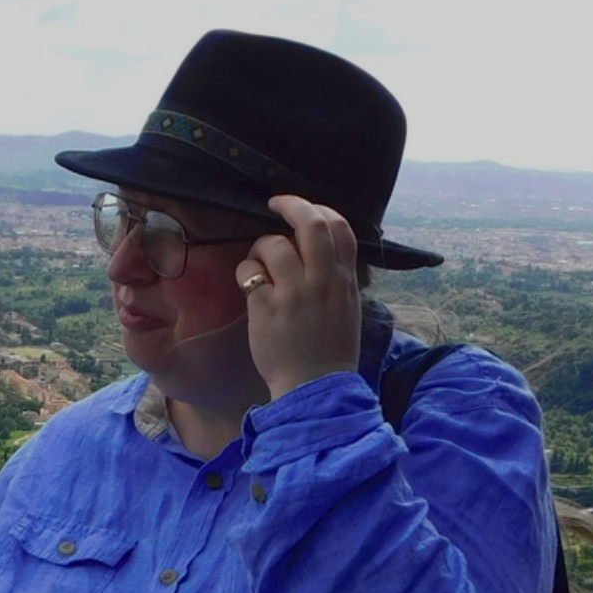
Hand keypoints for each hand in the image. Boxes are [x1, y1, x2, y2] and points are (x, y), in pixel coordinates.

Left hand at [236, 195, 362, 398]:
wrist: (316, 388)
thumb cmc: (329, 349)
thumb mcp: (346, 307)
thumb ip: (335, 276)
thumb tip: (317, 247)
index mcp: (344, 281)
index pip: (340, 228)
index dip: (319, 208)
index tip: (301, 207)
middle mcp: (322, 282)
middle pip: (311, 224)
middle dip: (291, 205)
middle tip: (275, 204)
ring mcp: (294, 294)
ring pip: (273, 244)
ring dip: (260, 247)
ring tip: (259, 265)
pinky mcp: (266, 308)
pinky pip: (249, 271)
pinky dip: (245, 272)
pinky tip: (248, 286)